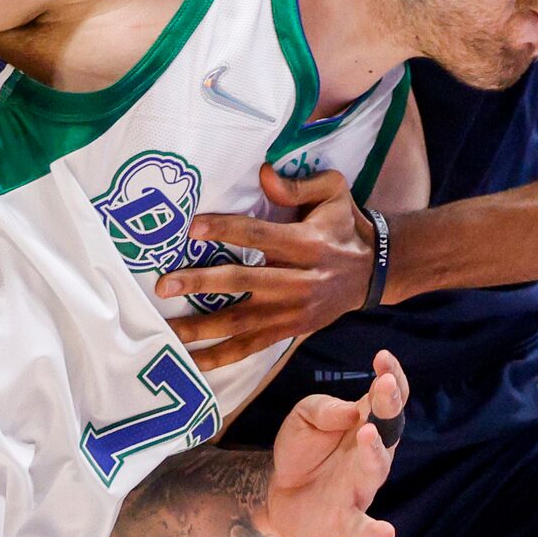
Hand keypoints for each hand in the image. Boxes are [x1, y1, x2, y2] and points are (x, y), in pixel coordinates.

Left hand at [157, 165, 379, 370]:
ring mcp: (292, 311)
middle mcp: (299, 281)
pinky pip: (252, 347)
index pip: (259, 236)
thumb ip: (297, 185)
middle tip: (164, 286)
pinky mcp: (289, 331)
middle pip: (243, 283)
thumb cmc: (345, 224)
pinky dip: (222, 357)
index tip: (193, 229)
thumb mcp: (332, 191)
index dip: (225, 231)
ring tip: (168, 330)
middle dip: (201, 284)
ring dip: (203, 328)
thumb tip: (262, 174)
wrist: (373, 270)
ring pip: (242, 323)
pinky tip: (193, 362)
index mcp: (306, 244)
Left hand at [260, 350, 407, 536]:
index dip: (391, 377)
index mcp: (365, 423)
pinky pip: (362, 527)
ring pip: (376, 469)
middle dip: (389, 406)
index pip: (388, 398)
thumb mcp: (304, 417)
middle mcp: (370, 454)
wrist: (276, 493)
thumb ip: (325, 408)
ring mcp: (360, 487)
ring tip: (367, 432)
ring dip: (373, 452)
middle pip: (389, 429)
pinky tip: (386, 531)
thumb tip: (352, 410)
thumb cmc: (301, 450)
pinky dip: (373, 530)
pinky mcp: (344, 520)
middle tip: (385, 384)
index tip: (383, 358)